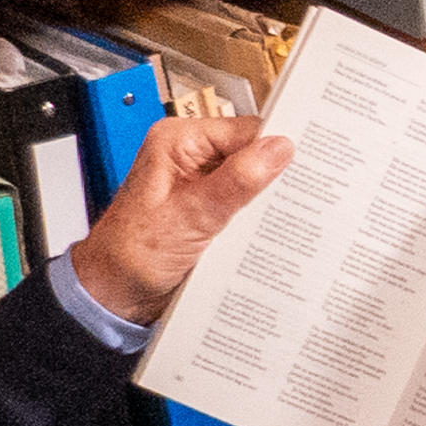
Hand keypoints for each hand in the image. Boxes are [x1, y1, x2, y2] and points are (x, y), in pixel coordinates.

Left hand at [66, 116, 292, 327]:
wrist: (115, 295)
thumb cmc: (131, 255)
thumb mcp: (190, 217)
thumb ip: (235, 181)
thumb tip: (278, 148)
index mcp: (178, 142)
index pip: (245, 130)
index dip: (277, 147)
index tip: (310, 164)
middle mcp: (190, 156)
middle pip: (251, 153)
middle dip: (274, 176)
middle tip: (301, 195)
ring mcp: (200, 183)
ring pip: (252, 180)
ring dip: (267, 201)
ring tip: (285, 218)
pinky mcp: (208, 208)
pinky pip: (244, 202)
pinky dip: (258, 217)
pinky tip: (270, 230)